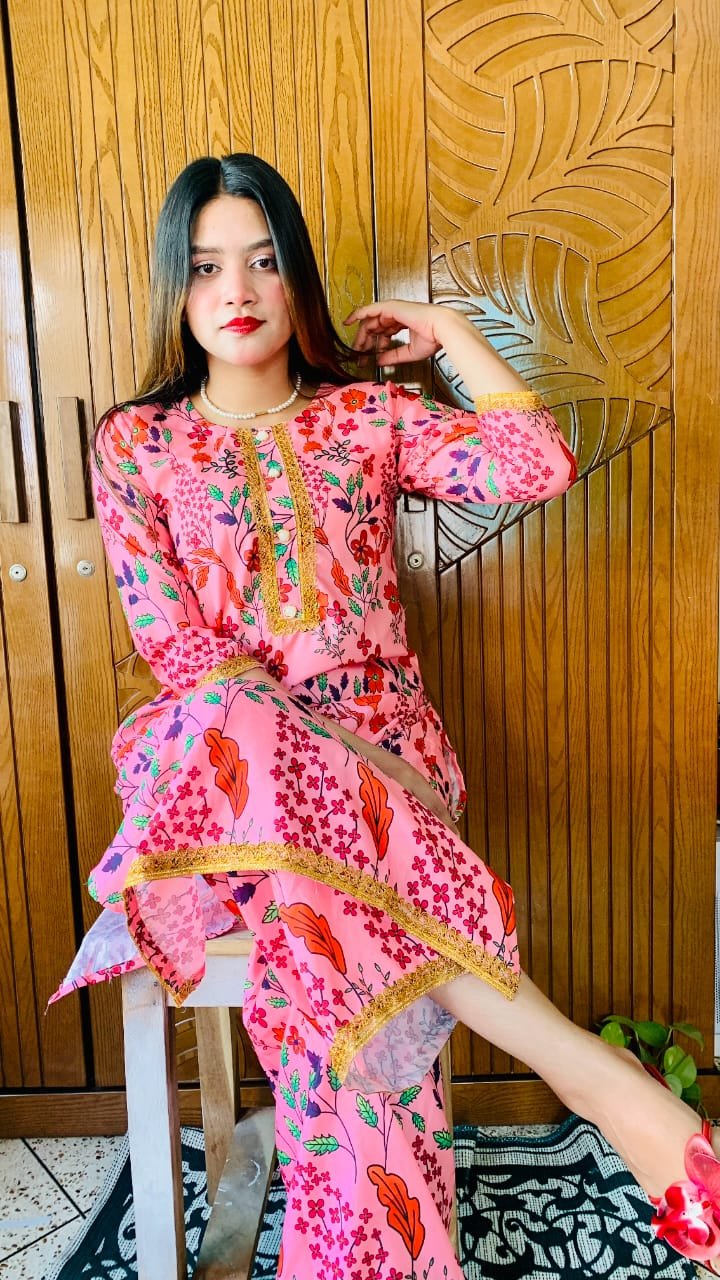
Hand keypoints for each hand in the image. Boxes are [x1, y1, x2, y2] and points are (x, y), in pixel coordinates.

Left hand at [344, 299, 467, 366]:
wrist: (441, 329)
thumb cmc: (432, 338)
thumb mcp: (408, 352)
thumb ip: (392, 356)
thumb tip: (379, 361)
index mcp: (402, 323)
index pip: (382, 333)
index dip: (374, 345)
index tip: (366, 357)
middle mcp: (396, 315)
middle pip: (373, 327)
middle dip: (364, 342)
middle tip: (357, 355)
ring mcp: (392, 310)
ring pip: (369, 321)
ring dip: (361, 335)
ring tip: (355, 347)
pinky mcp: (390, 307)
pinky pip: (369, 310)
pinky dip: (358, 314)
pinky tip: (348, 321)